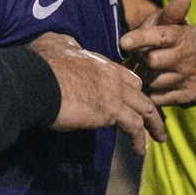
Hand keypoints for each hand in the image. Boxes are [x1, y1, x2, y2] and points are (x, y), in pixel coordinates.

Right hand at [28, 32, 164, 154]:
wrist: (36, 80)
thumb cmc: (40, 64)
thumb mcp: (55, 43)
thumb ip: (66, 44)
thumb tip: (67, 44)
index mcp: (100, 62)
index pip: (126, 76)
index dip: (132, 89)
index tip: (135, 101)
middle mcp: (112, 75)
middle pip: (140, 91)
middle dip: (149, 105)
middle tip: (154, 119)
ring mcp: (114, 93)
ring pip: (145, 108)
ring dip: (154, 125)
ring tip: (159, 137)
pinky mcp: (111, 111)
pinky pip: (134, 127)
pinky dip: (140, 139)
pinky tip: (139, 150)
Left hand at [120, 0, 195, 107]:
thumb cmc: (184, 41)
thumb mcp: (178, 24)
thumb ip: (172, 11)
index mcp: (183, 36)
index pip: (160, 35)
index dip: (140, 38)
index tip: (123, 42)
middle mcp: (188, 57)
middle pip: (151, 61)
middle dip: (143, 60)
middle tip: (144, 57)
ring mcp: (190, 78)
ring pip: (154, 82)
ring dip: (148, 77)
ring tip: (154, 71)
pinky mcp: (189, 96)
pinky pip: (159, 98)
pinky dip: (155, 92)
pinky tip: (162, 83)